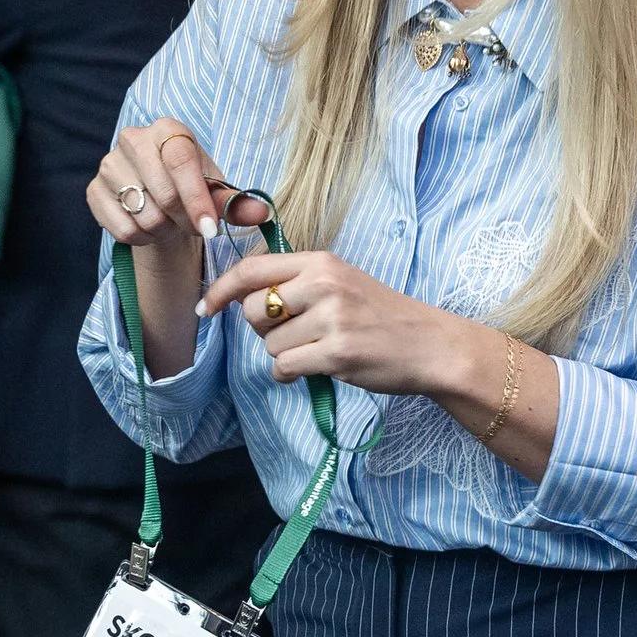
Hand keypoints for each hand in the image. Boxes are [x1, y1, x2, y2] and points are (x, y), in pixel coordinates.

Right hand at [89, 119, 270, 380]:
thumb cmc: (191, 191)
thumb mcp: (217, 193)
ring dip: (163, 231)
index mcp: (168, 129)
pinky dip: (141, 238)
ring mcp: (109, 164)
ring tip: (169, 224)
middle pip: (163, 192)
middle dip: (183, 220)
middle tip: (191, 225)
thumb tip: (261, 213)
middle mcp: (133, 138)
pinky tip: (148, 229)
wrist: (158, 202)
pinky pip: (122, 228)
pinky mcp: (93, 190)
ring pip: (143, 215)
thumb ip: (237, 203)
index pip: (181, 161)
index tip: (210, 229)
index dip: (197, 199)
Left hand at [199, 249, 488, 396]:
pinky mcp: (336, 352)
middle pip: (254, 310)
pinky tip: (314, 369)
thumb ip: (297, 282)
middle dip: (263, 330)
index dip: (221, 289)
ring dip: (285, 355)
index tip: (207, 308)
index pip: (252, 268)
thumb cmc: (380, 315)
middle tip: (294, 334)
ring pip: (270, 344)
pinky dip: (291, 375)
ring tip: (317, 350)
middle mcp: (323, 284)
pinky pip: (285, 367)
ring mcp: (331, 318)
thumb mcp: (341, 282)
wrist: (428, 344)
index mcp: (321, 262)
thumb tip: (240, 297)